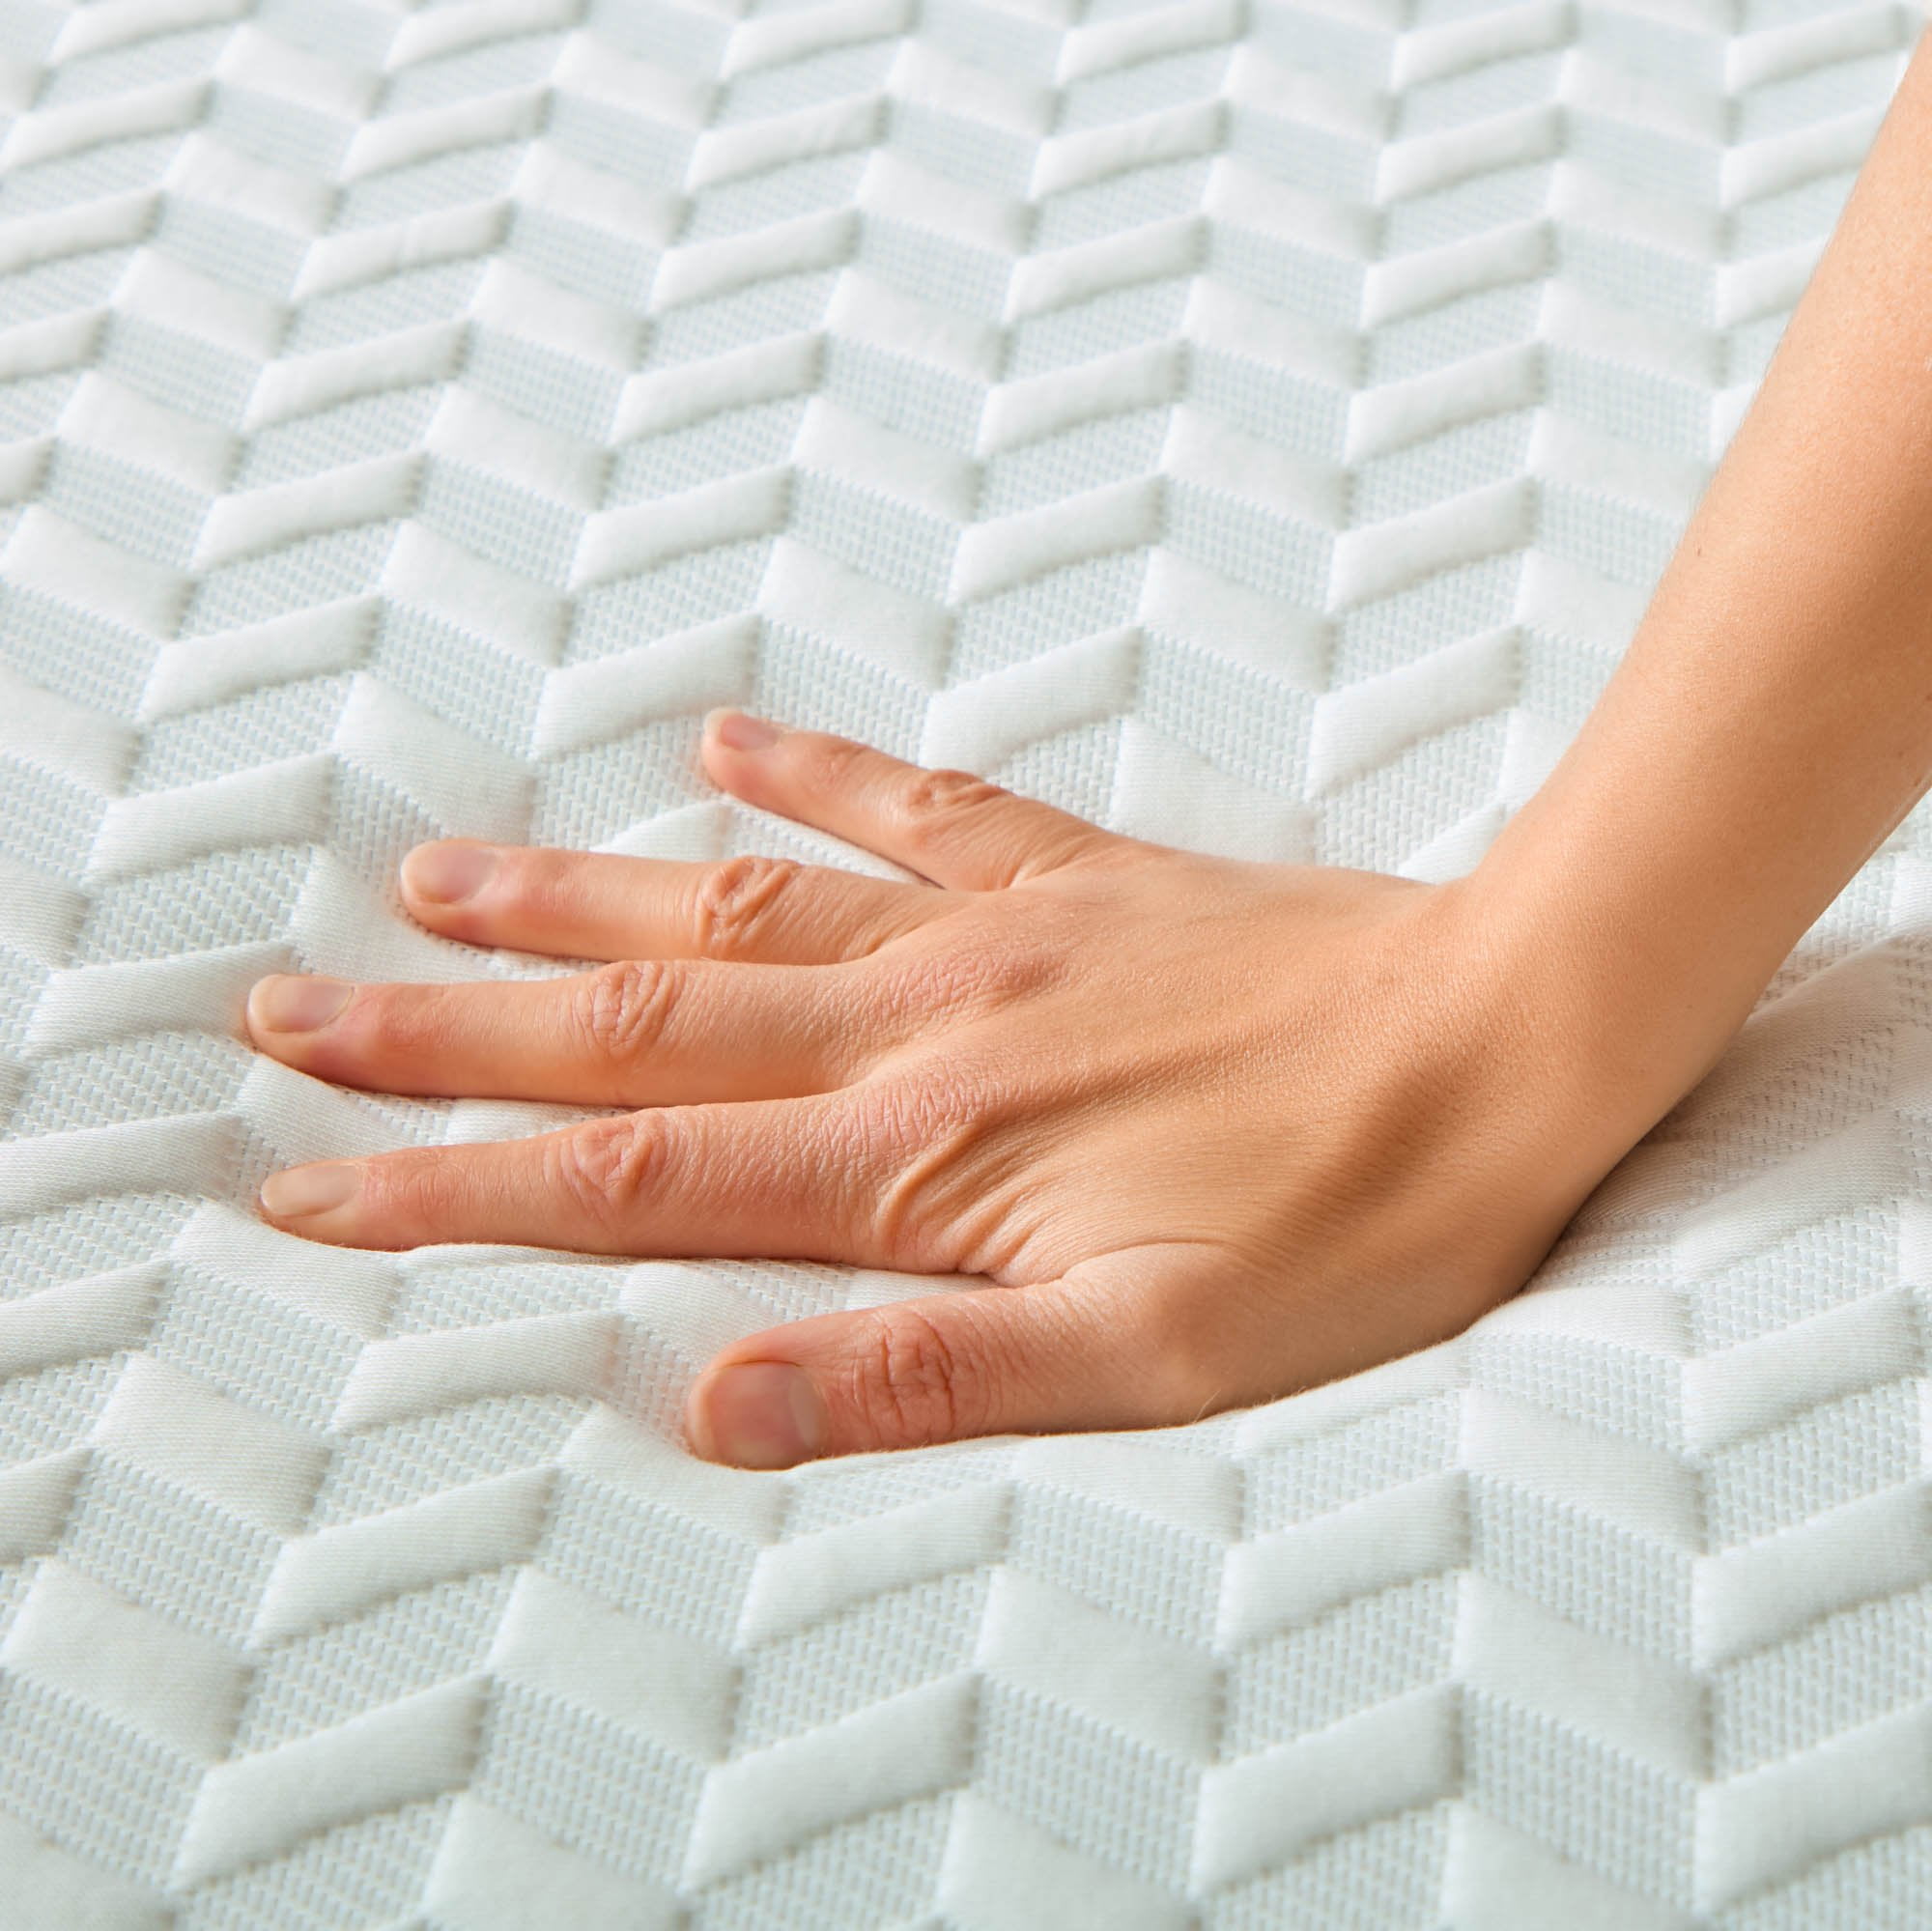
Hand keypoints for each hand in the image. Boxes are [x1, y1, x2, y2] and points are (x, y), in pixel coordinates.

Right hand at [245, 712, 1685, 1466]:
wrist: (1506, 1041)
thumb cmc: (1351, 1222)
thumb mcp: (1156, 1359)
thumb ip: (928, 1378)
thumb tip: (711, 1404)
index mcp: (916, 1162)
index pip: (629, 1175)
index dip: (453, 1188)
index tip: (307, 1188)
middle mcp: (916, 1027)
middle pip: (629, 1023)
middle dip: (442, 1027)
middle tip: (287, 1001)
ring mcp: (988, 935)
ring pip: (728, 909)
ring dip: (567, 897)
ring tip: (429, 868)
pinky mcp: (1070, 879)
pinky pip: (909, 808)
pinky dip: (806, 779)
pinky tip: (722, 746)